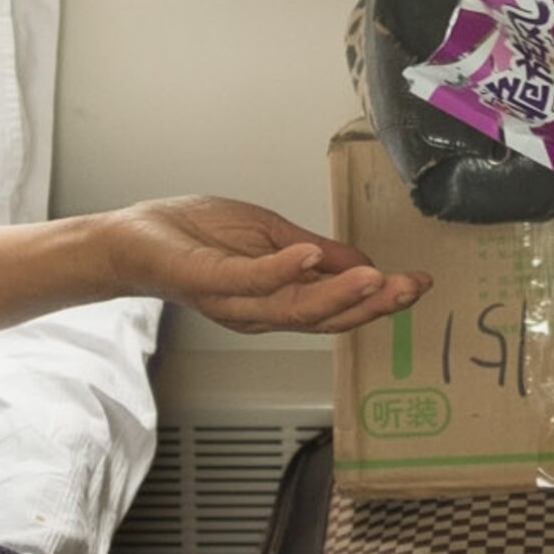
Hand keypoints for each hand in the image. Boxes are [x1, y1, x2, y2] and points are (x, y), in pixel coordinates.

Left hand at [111, 196, 428, 333]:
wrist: (133, 238)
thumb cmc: (197, 235)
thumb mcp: (271, 235)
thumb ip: (316, 253)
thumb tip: (365, 265)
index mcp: (278, 302)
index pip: (337, 309)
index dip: (379, 300)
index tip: (419, 284)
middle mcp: (259, 313)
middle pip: (324, 318)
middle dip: (372, 305)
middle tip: (411, 289)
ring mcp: (233, 300)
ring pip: (295, 309)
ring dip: (338, 294)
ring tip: (378, 279)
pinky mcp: (207, 280)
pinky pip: (250, 280)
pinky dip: (283, 269)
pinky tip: (311, 255)